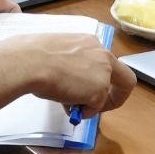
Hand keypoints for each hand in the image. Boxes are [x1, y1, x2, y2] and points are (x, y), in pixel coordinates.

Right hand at [4, 33, 135, 118]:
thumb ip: (72, 64)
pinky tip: (67, 104)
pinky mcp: (99, 91)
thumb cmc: (34, 56)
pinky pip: (95, 108)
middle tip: (97, 106)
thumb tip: (70, 82)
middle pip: (124, 78)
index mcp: (91, 42)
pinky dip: (83, 111)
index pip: (108, 61)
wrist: (30, 62)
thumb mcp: (59, 54)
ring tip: (67, 103)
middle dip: (113, 96)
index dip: (105, 78)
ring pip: (104, 95)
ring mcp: (103, 73)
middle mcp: (103, 54)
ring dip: (89, 104)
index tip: (93, 87)